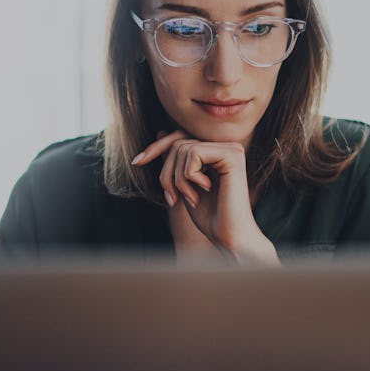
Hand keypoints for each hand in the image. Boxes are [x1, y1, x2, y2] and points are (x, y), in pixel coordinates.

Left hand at [132, 130, 279, 265]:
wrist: (228, 237)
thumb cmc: (210, 217)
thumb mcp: (185, 185)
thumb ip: (177, 161)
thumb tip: (161, 133)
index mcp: (217, 152)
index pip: (180, 138)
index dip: (156, 147)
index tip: (137, 162)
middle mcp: (227, 146)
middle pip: (178, 143)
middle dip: (166, 173)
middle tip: (173, 198)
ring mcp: (231, 149)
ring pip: (183, 148)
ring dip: (177, 178)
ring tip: (189, 198)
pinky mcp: (232, 155)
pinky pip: (194, 153)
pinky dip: (189, 176)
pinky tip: (204, 190)